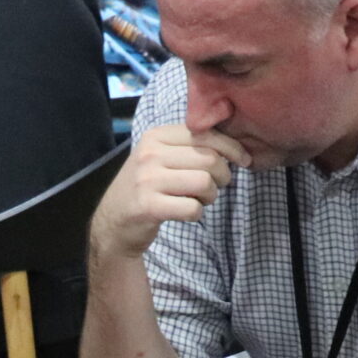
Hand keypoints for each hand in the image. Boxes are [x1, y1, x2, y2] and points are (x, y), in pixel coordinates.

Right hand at [88, 125, 247, 261]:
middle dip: (222, 176)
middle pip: (210, 159)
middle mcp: (150, 153)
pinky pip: (193, 208)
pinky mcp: (149, 206)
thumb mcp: (160, 157)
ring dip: (210, 196)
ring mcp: (147, 180)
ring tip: (199, 200)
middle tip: (214, 187)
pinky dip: (197, 214)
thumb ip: (188, 147)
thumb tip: (234, 146)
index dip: (232, 148)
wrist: (113, 223)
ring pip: (204, 183)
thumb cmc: (146, 188)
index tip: (244, 160)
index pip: (206, 135)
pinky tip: (186, 213)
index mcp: (156, 136)